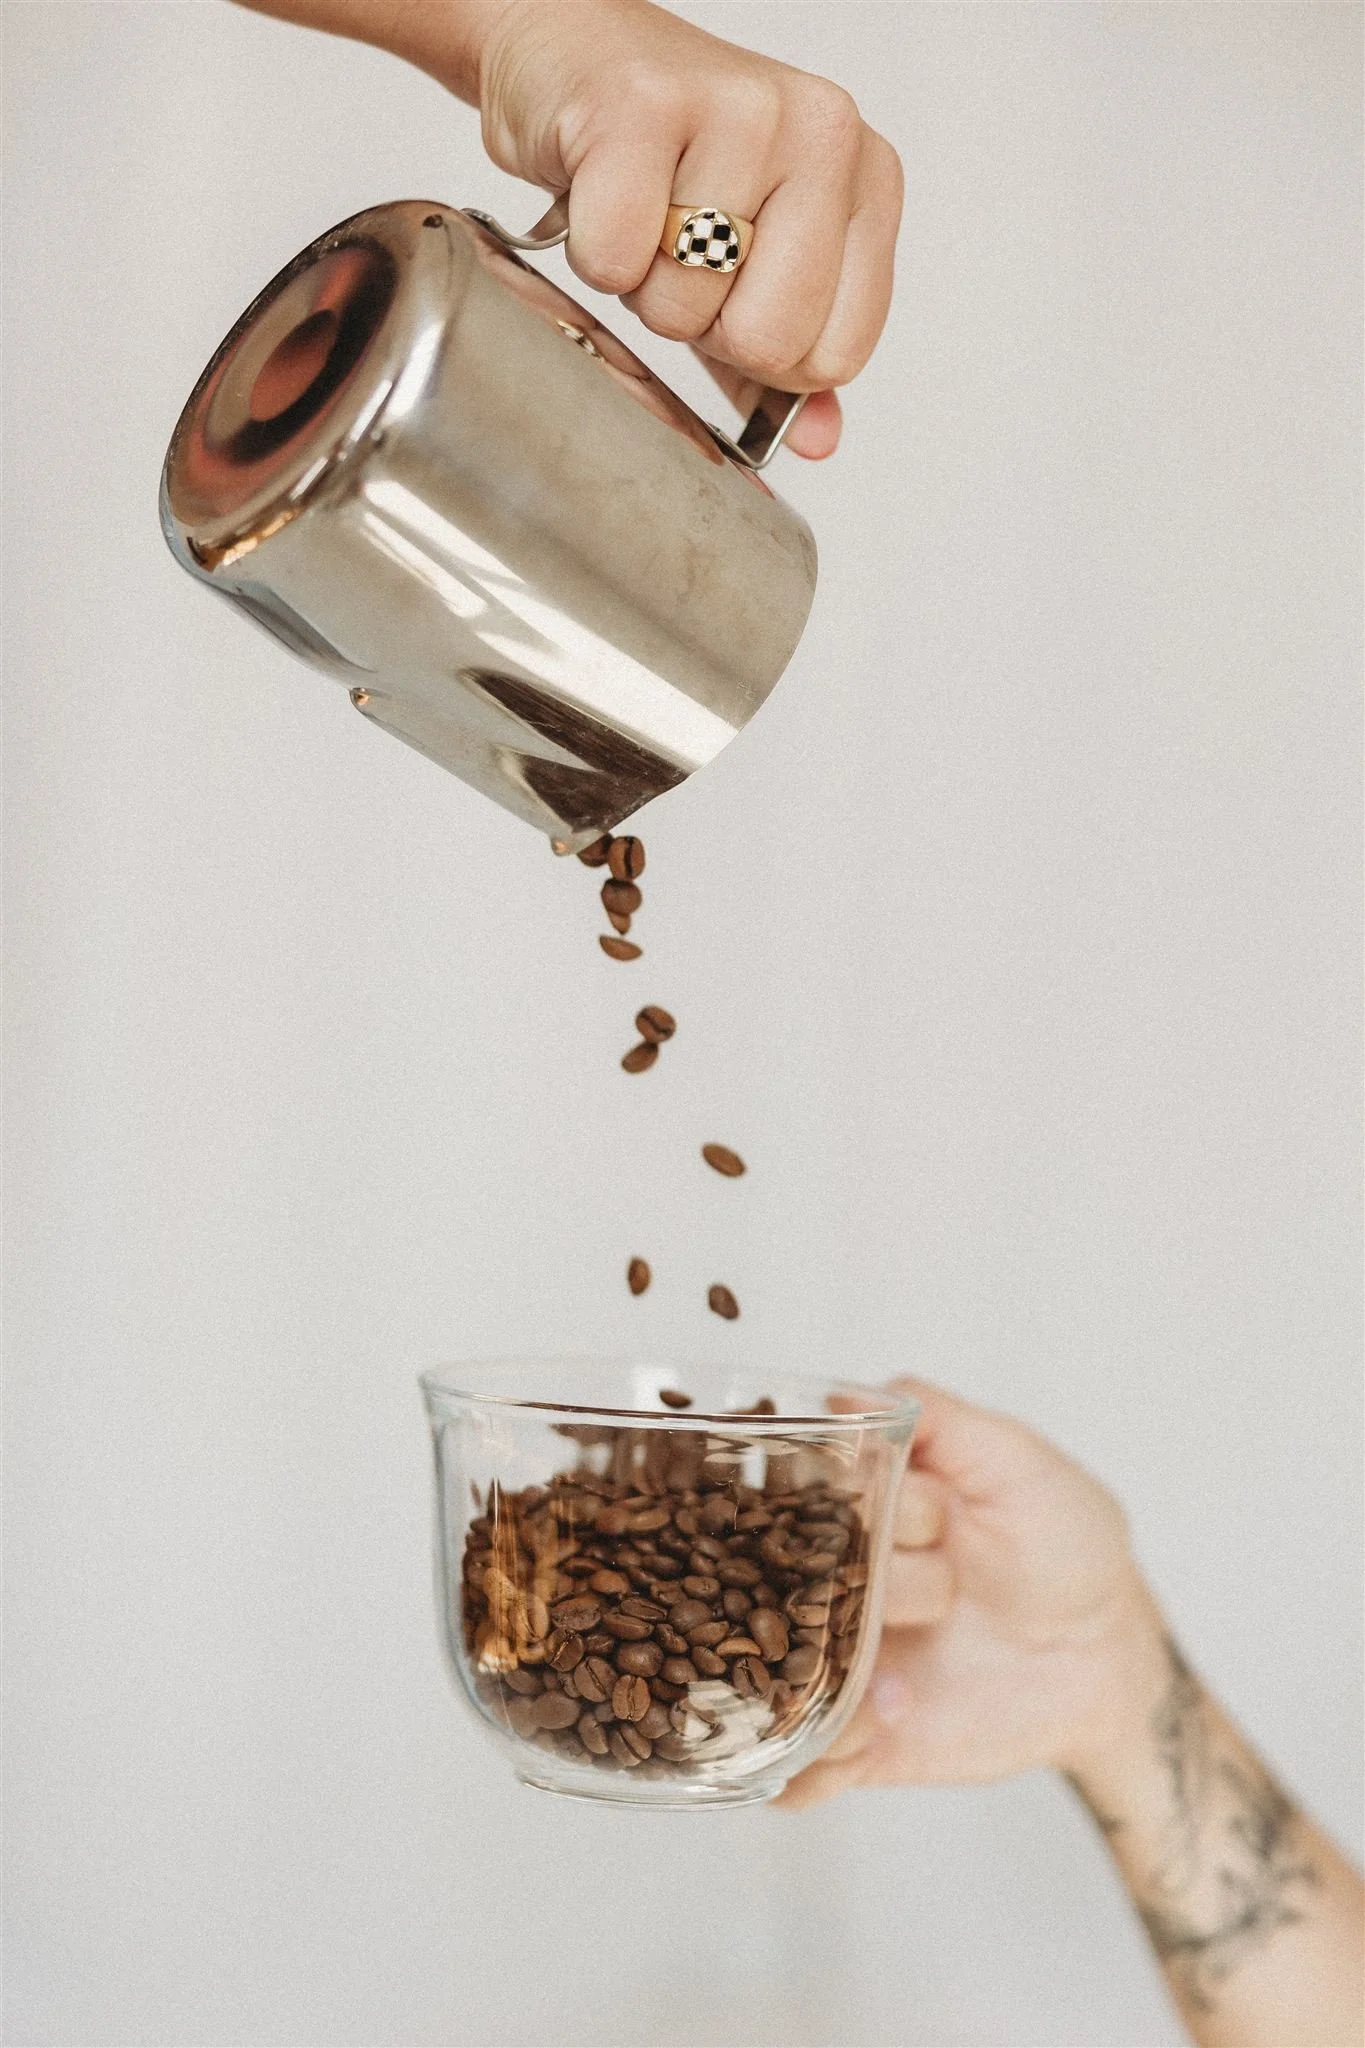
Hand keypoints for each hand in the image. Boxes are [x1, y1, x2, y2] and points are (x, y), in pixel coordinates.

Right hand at [344, 0, 903, 458]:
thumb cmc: (666, 161)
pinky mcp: (641, 105)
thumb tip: (820, 441)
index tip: (733, 298)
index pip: (838, 353)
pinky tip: (596, 194)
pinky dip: (590, 251)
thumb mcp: (752, 264)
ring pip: (684, 303)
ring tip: (639, 215)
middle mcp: (820, 131)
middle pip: (768, 339)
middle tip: (677, 258)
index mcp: (864, 177)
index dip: (765, 357)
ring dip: (639, 285)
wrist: (571, 52)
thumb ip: (791, 357)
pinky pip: (614, 257)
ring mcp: (739, 107)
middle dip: (701, 326)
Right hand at [778, 1379, 1167, 1808]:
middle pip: (781, 1595)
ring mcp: (842, 1668)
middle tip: (937, 1598)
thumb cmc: (1066, 1541)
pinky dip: (818, 1765)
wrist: (1109, 1653)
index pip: (793, 1505)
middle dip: (847, 1598)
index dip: (843, 1510)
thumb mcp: (1015, 1460)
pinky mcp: (862, 1741)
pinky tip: (880, 1734)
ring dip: (823, 1687)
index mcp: (855, 1514)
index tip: (921, 1519)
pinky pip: (801, 1777)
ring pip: (773, 1686)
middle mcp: (832, 1588)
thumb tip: (842, 1398)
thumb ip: (937, 1420)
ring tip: (893, 1689)